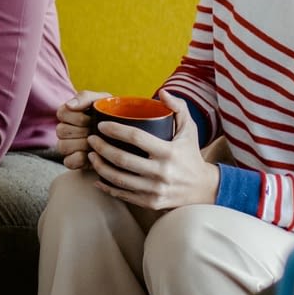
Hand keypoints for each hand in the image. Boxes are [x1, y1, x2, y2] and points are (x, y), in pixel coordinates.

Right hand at [53, 91, 109, 168]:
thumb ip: (85, 97)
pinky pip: (68, 162)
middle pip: (61, 130)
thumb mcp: (103, 101)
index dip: (78, 117)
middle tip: (97, 132)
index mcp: (70, 114)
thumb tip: (70, 105)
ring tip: (97, 143)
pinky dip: (80, 158)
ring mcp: (68, 147)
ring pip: (62, 146)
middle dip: (82, 131)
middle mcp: (65, 130)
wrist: (128, 137)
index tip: (93, 118)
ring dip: (82, 144)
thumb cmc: (113, 114)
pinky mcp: (74, 162)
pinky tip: (93, 154)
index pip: (61, 113)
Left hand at [85, 94, 218, 210]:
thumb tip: (161, 92)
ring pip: (118, 178)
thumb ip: (178, 107)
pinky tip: (97, 177)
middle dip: (101, 147)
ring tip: (91, 155)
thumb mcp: (189, 129)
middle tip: (91, 139)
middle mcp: (161, 172)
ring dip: (99, 166)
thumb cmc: (191, 155)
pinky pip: (122, 194)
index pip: (136, 137)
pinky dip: (106, 186)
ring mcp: (154, 190)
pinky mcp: (150, 202)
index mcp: (169, 152)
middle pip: (122, 159)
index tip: (101, 125)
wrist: (203, 189)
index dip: (115, 129)